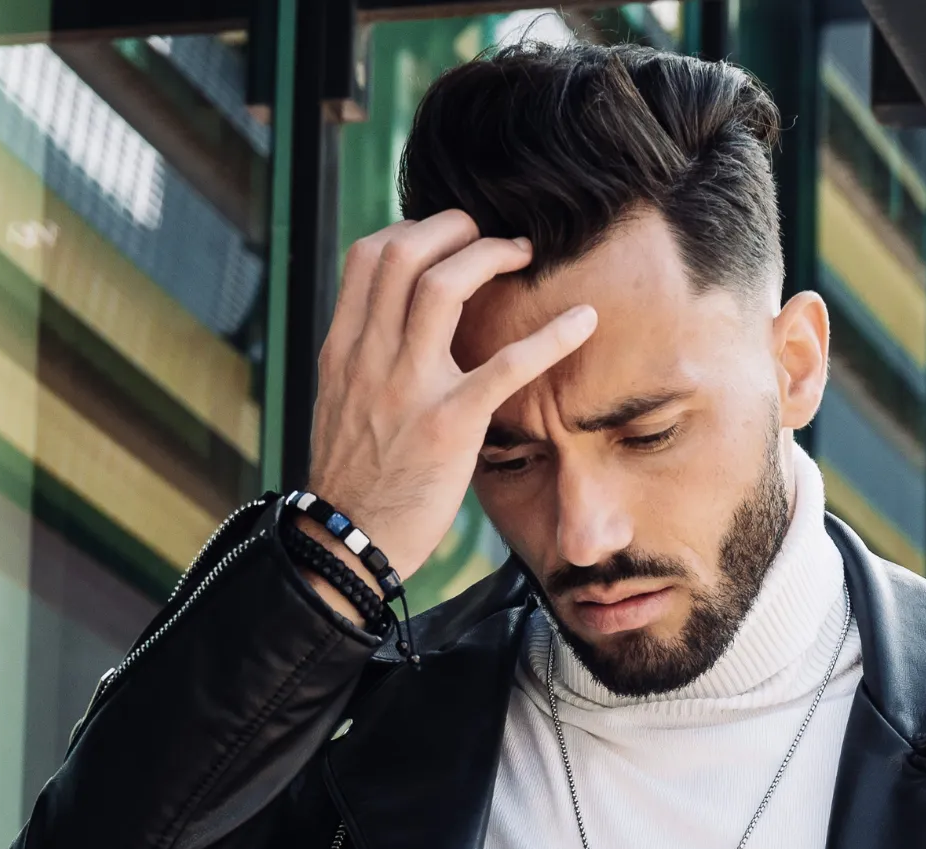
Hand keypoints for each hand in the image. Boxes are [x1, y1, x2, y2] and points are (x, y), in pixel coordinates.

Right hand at [300, 211, 595, 601]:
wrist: (347, 544)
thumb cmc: (354, 481)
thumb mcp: (341, 406)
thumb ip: (366, 360)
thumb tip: (395, 328)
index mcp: (344, 350)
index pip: (368, 256)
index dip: (413, 230)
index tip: (446, 237)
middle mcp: (371, 357)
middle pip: (406, 251)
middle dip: (456, 227)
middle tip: (492, 236)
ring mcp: (409, 387)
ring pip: (446, 284)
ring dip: (493, 255)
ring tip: (524, 255)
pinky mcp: (450, 424)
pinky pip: (506, 364)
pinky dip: (552, 337)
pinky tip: (584, 322)